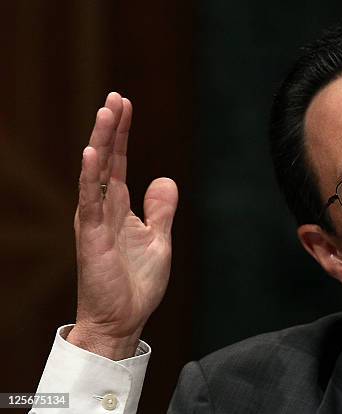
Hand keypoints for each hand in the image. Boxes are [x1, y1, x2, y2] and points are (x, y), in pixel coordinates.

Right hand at [67, 92, 177, 359]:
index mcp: (119, 207)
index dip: (122, 133)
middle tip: (115, 96)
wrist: (124, 318)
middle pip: (107, 159)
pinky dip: (90, 177)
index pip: (119, 161)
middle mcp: (104, 208)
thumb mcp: (158, 239)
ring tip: (106, 111)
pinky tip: (92, 153)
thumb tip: (165, 177)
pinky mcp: (91, 237)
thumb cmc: (137, 282)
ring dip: (101, 141)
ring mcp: (95, 220)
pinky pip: (89, 201)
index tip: (125, 104)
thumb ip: (160, 209)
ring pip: (96, 173)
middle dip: (111, 127)